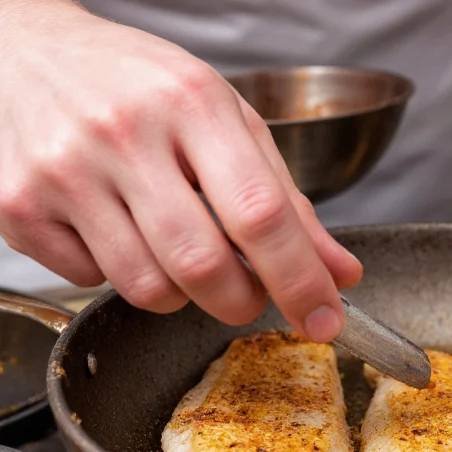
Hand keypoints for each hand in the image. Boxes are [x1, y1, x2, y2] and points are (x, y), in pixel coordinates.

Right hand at [0, 4, 360, 341]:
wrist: (30, 54)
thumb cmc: (143, 87)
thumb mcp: (229, 121)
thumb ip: (289, 201)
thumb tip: (338, 273)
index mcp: (192, 104)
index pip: (260, 213)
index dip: (299, 279)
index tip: (323, 317)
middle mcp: (122, 134)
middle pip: (202, 265)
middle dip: (241, 301)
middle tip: (248, 293)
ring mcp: (64, 172)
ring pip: (147, 288)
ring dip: (182, 292)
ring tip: (177, 246)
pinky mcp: (19, 207)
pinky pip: (92, 282)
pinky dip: (121, 274)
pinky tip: (119, 230)